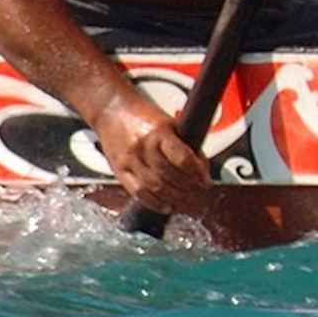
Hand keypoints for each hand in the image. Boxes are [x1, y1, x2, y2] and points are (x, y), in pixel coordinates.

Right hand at [92, 91, 208, 216]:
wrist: (111, 109)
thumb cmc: (143, 114)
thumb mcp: (169, 123)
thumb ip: (183, 143)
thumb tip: (201, 166)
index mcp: (159, 132)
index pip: (181, 156)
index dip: (196, 171)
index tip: (206, 180)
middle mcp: (142, 146)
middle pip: (168, 175)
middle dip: (187, 187)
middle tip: (200, 192)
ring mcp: (129, 160)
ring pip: (154, 186)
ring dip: (174, 197)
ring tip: (188, 201)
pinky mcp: (118, 170)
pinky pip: (137, 192)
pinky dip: (154, 203)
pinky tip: (167, 206)